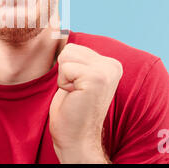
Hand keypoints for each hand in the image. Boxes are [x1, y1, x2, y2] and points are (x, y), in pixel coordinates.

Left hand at [49, 43, 122, 162]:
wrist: (76, 138)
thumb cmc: (71, 110)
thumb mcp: (75, 77)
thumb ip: (75, 58)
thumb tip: (56, 29)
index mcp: (110, 64)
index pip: (72, 48)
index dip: (67, 70)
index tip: (77, 88)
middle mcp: (112, 66)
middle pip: (69, 49)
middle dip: (65, 72)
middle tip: (75, 92)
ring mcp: (106, 71)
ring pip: (65, 56)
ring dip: (64, 78)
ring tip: (75, 94)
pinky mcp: (96, 79)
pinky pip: (65, 69)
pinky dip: (63, 84)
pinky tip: (75, 97)